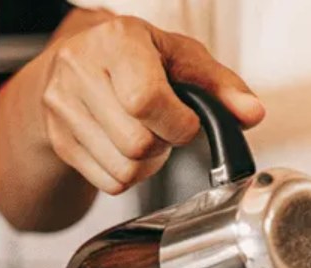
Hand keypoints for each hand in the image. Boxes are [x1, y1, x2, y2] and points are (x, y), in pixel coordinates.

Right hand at [39, 14, 263, 194]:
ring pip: (123, 169)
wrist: (77, 62)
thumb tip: (250, 115)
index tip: (186, 121)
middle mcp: (80, 71)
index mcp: (116, 41)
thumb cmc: (135, 56)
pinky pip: (108, 183)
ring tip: (145, 135)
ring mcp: (62, 108)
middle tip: (163, 127)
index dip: (176, 123)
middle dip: (162, 144)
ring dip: (147, 164)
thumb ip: (219, 85)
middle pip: (136, 143)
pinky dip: (127, 175)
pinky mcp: (59, 140)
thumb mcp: (179, 56)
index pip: (144, 100)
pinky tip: (125, 148)